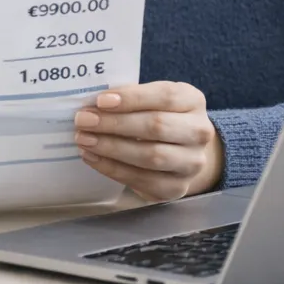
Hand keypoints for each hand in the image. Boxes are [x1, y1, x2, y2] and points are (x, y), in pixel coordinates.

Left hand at [73, 81, 223, 201]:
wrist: (180, 152)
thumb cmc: (158, 117)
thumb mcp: (151, 99)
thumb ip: (130, 98)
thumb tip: (94, 104)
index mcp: (193, 100)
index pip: (165, 96)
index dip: (132, 98)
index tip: (101, 101)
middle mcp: (199, 131)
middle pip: (156, 126)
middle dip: (115, 124)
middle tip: (83, 120)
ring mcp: (192, 163)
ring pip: (150, 155)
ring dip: (112, 148)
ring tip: (84, 139)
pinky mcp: (177, 187)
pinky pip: (142, 180)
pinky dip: (113, 168)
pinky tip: (93, 157)